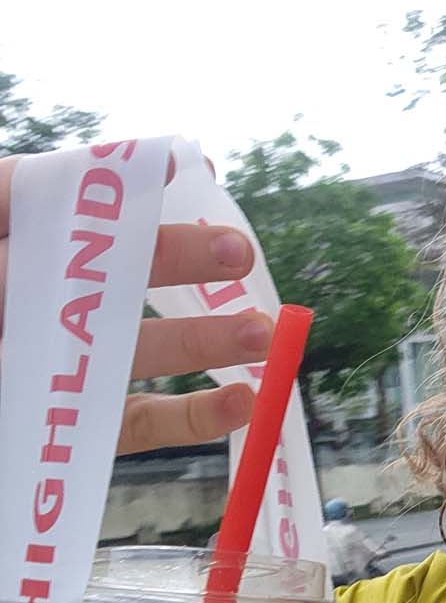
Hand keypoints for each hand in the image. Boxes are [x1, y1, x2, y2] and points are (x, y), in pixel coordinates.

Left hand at [0, 155, 271, 454]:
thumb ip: (5, 201)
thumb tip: (73, 174)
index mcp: (4, 244)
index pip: (67, 203)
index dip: (131, 187)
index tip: (192, 173)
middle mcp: (34, 303)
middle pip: (116, 274)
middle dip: (179, 262)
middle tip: (236, 256)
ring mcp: (55, 368)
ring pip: (139, 351)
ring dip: (206, 342)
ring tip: (262, 336)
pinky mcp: (70, 430)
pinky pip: (136, 424)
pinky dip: (193, 417)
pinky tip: (239, 402)